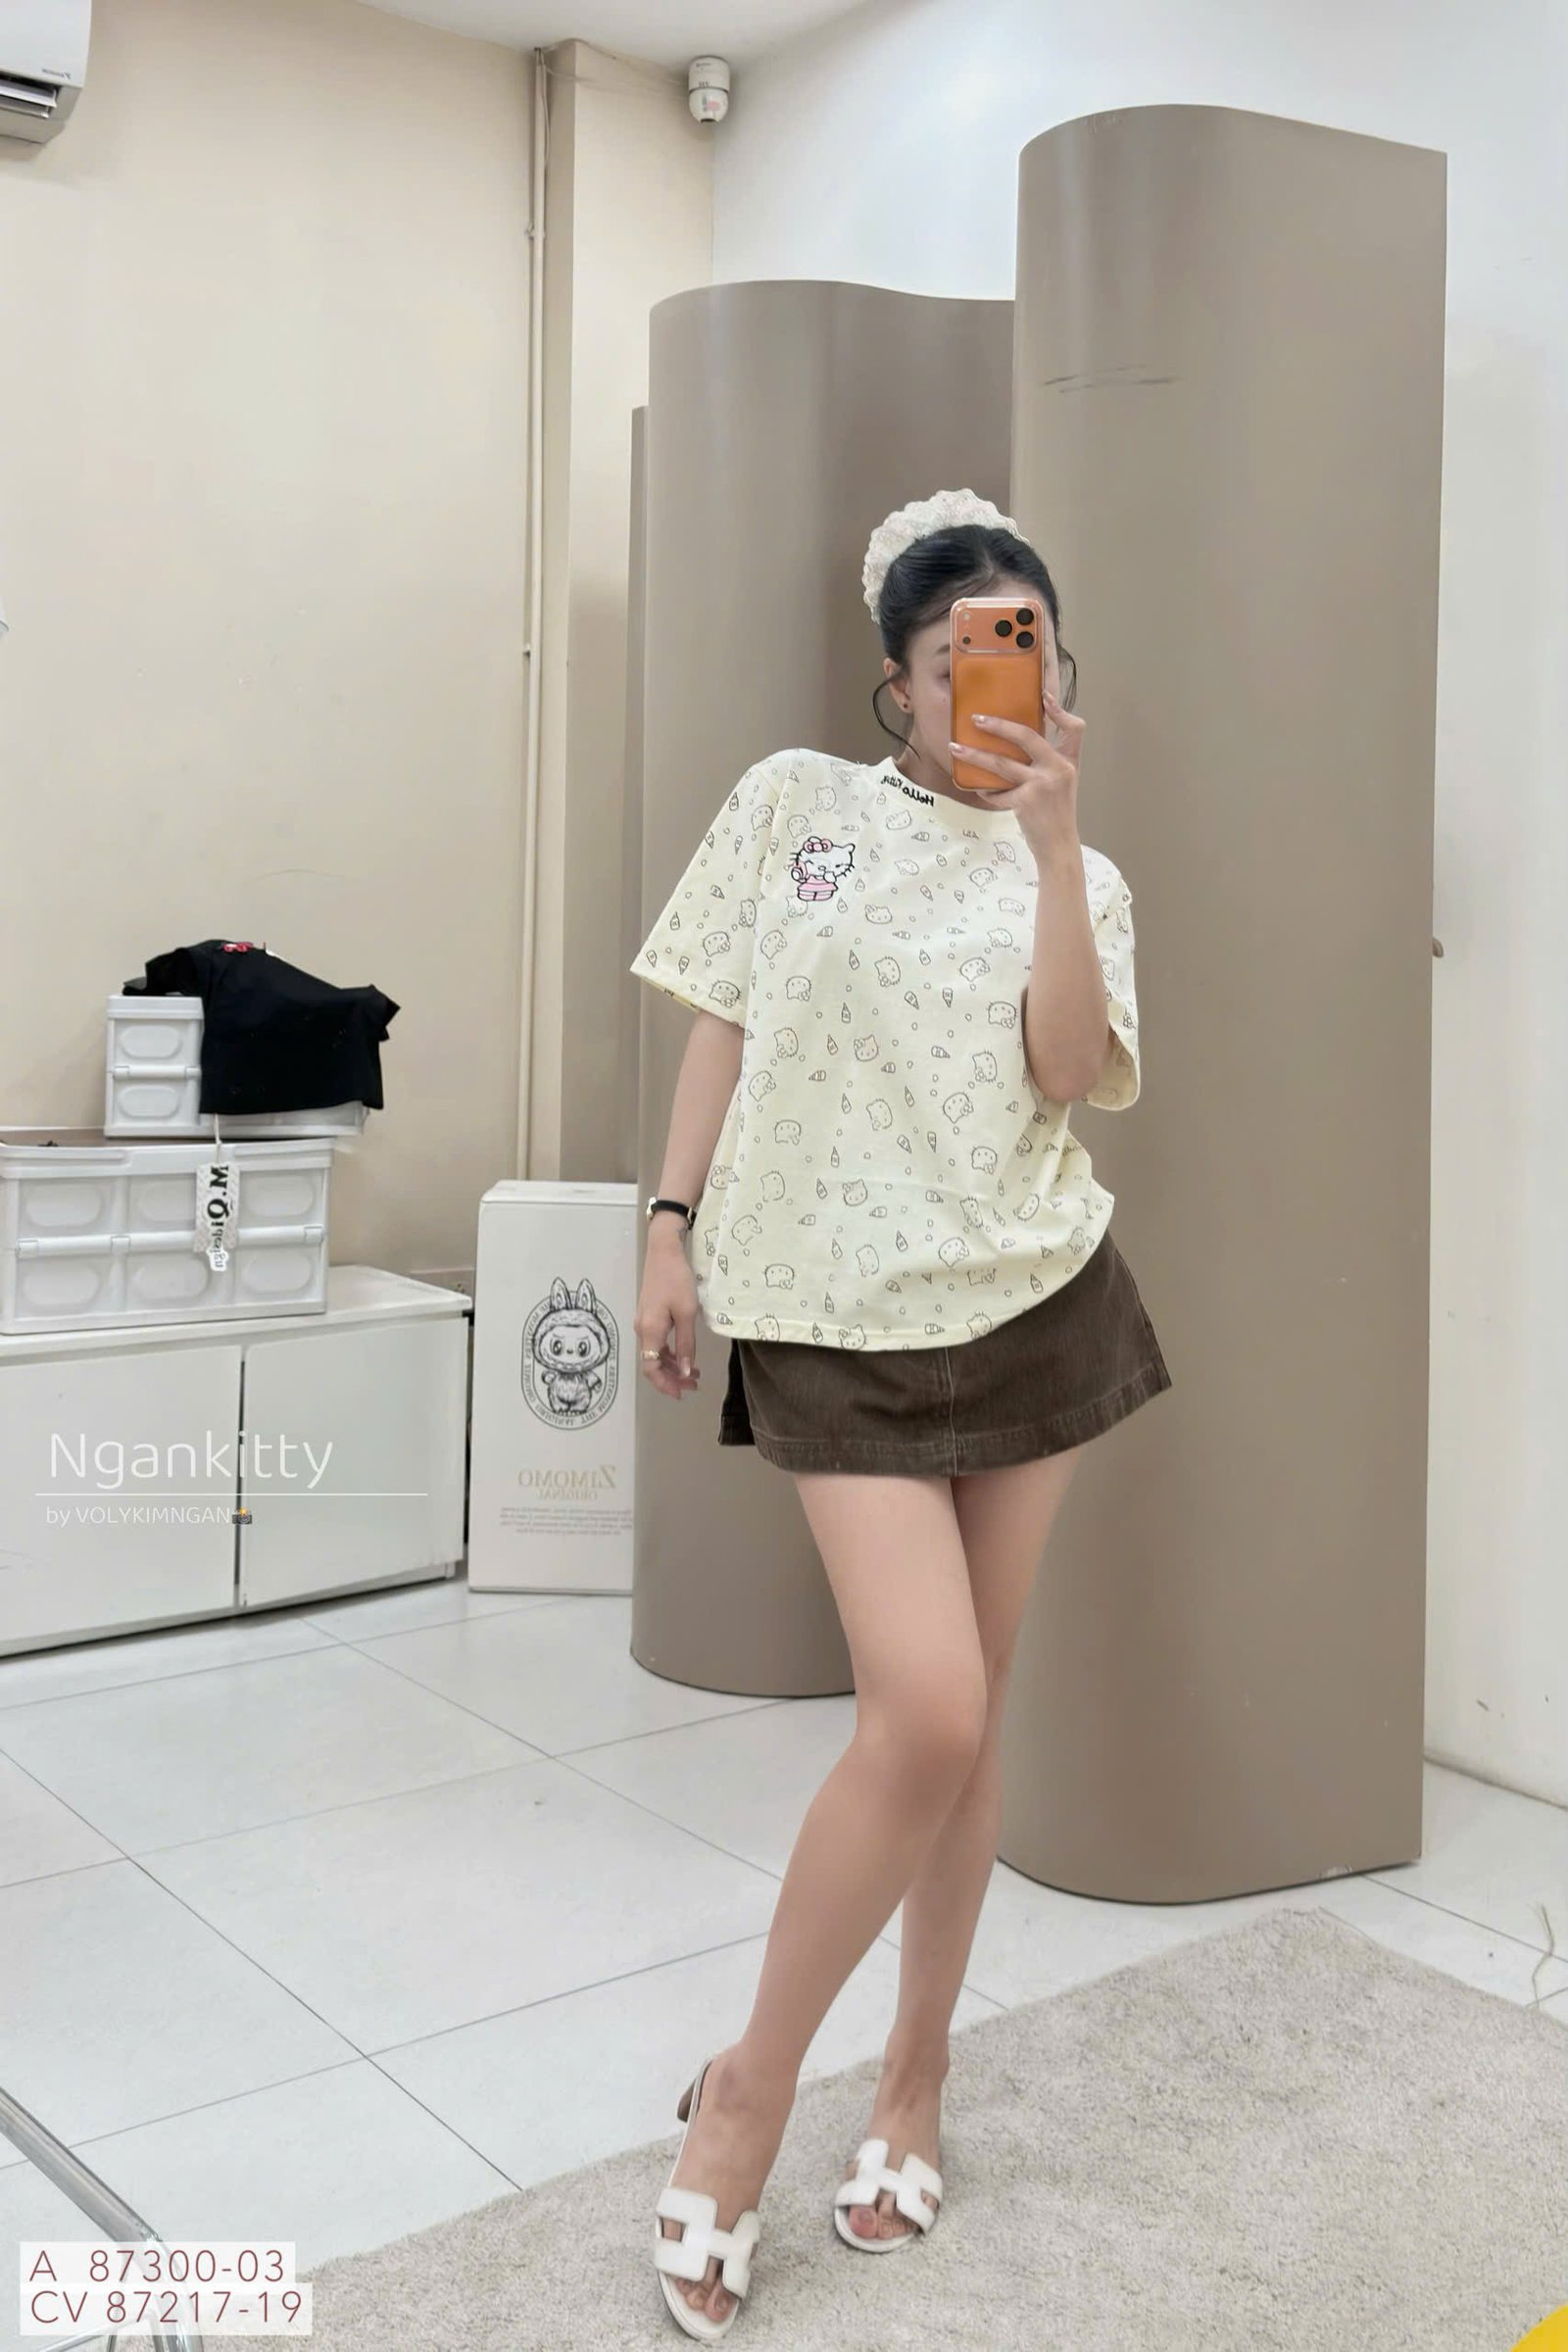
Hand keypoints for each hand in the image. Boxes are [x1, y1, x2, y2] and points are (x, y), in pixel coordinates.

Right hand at [634, 1245, 701, 1398]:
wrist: (663, 1251)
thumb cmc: (677, 1280)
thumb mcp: (687, 1313)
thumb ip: (686, 1344)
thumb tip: (686, 1371)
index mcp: (650, 1331)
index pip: (651, 1368)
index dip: (665, 1384)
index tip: (681, 1393)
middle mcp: (643, 1330)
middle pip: (653, 1363)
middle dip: (672, 1378)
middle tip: (695, 1385)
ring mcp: (644, 1322)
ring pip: (656, 1353)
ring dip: (673, 1366)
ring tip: (695, 1373)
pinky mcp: (649, 1315)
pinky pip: (657, 1342)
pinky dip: (670, 1353)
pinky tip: (685, 1355)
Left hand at [948, 690, 1083, 853]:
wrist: (1059, 846)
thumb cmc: (1056, 814)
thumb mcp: (1061, 784)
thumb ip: (1047, 764)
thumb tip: (1014, 745)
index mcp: (1068, 762)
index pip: (1074, 728)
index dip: (1060, 711)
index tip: (1044, 697)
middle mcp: (1058, 769)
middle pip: (1026, 736)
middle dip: (998, 725)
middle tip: (976, 719)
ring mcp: (1042, 784)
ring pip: (1002, 763)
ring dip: (975, 755)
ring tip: (955, 747)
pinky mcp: (1026, 801)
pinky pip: (998, 793)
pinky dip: (987, 792)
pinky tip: (979, 790)